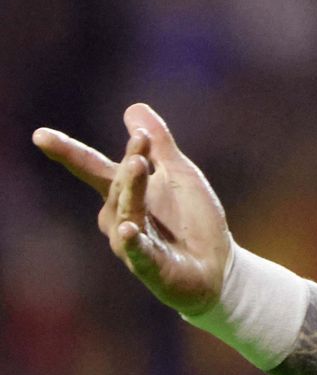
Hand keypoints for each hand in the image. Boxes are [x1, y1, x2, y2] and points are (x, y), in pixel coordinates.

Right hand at [33, 104, 231, 314]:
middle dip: (126, 165)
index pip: (93, 168)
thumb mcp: (180, 174)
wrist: (217, 266)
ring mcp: (133, 243)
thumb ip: (159, 145)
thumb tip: (133, 107)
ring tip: (138, 165)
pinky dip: (133, 241)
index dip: (68, 152)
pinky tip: (130, 229)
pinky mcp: (151, 266)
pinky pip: (138, 252)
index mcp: (126, 193)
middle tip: (139, 141)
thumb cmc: (195, 220)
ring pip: (127, 213)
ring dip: (132, 190)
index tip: (41, 136)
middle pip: (115, 187)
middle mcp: (121, 216)